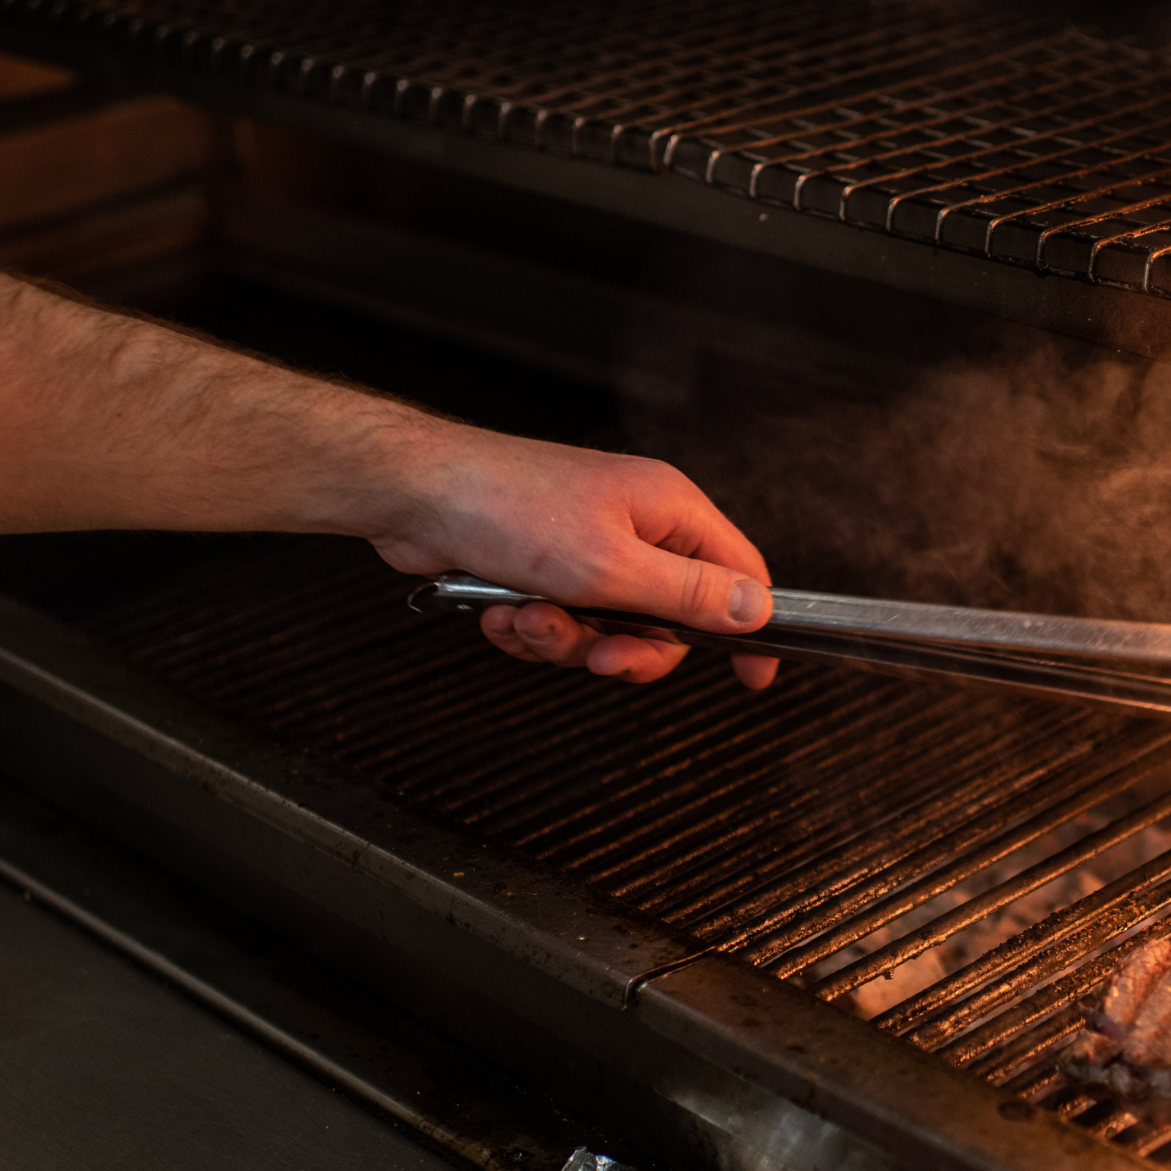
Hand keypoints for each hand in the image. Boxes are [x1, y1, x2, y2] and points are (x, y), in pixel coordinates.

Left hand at [371, 427, 775, 687]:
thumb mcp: (611, 567)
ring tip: (527, 618)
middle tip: (595, 653)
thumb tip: (756, 610)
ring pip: (610, 629)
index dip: (748, 628)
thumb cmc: (506, 506)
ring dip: (566, 640)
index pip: (738, 573)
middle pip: (669, 619)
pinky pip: (565, 623)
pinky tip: (503, 613)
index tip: (751, 678)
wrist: (414, 492)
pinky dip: (534, 630)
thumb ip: (688, 594)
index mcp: (670, 510)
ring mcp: (592, 545)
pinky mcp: (549, 565)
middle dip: (625, 646)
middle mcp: (638, 525)